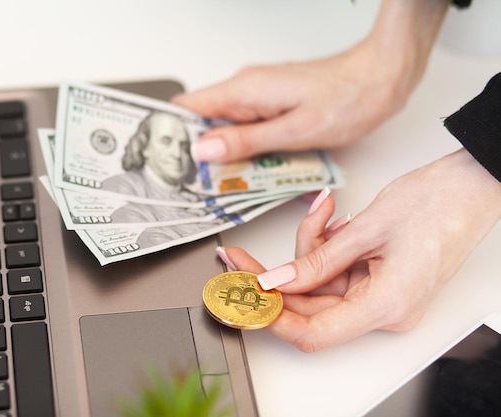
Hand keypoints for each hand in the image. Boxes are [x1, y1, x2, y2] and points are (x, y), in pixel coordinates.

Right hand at [173, 49, 406, 161]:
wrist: (379, 79)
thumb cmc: (347, 100)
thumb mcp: (294, 131)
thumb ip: (246, 141)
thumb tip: (204, 150)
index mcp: (244, 90)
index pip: (187, 108)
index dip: (171, 134)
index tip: (168, 163)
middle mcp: (246, 89)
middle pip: (202, 121)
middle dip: (197, 153)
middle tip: (198, 184)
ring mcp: (258, 96)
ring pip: (222, 126)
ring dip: (221, 153)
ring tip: (223, 182)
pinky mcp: (270, 104)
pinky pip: (243, 127)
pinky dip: (241, 148)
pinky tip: (248, 167)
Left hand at [218, 149, 500, 350]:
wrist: (469, 186)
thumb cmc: (437, 203)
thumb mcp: (365, 229)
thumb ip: (317, 260)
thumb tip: (276, 281)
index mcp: (387, 305)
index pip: (316, 333)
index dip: (274, 320)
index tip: (244, 299)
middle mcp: (384, 309)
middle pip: (310, 308)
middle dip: (275, 280)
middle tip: (240, 258)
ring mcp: (381, 296)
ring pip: (320, 286)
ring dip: (305, 253)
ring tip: (316, 215)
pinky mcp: (378, 281)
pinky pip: (335, 273)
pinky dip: (324, 249)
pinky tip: (328, 222)